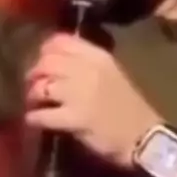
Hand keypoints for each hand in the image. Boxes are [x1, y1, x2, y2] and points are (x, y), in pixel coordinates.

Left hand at [24, 33, 158, 167]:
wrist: (143, 136)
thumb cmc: (128, 105)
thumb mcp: (111, 73)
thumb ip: (86, 63)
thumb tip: (55, 60)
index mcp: (99, 57)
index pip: (61, 41)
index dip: (44, 50)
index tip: (41, 60)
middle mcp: (88, 70)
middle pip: (47, 62)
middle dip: (34, 73)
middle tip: (33, 84)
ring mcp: (80, 94)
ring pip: (41, 87)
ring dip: (32, 95)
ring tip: (34, 102)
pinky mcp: (74, 118)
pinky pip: (43, 115)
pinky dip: (34, 117)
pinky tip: (33, 120)